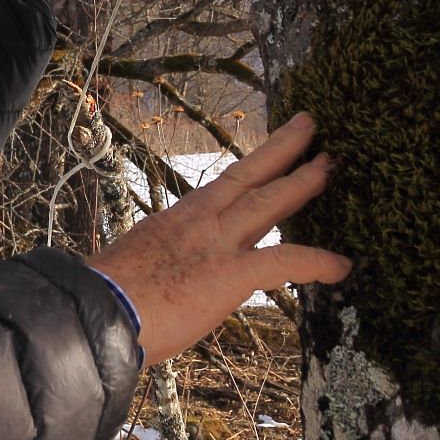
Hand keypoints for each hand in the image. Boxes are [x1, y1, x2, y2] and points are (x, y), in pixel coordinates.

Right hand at [86, 112, 351, 366]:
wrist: (98, 314)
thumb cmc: (108, 297)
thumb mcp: (138, 264)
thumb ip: (165, 261)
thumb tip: (170, 273)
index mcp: (178, 218)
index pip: (223, 184)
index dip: (250, 166)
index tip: (269, 150)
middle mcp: (201, 220)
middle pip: (248, 172)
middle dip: (281, 148)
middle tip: (309, 126)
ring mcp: (217, 243)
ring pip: (269, 200)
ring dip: (302, 182)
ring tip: (329, 165)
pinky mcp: (230, 273)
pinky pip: (284, 260)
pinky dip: (316, 261)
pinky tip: (341, 266)